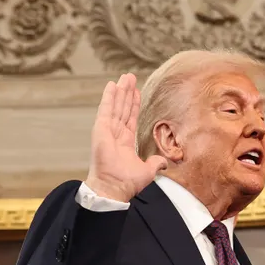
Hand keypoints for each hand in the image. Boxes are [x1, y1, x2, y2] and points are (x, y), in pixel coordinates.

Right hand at [85, 73, 166, 201]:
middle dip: (127, 92)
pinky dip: (109, 97)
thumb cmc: (127, 182)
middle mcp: (116, 133)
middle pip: (123, 108)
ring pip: (116, 105)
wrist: (115, 187)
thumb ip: (155, 163)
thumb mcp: (148, 171)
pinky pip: (106, 109)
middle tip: (130, 77)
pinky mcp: (101, 129)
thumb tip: (163, 163)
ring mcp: (108, 130)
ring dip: (120, 90)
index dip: (134, 104)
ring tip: (125, 77)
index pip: (131, 118)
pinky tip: (112, 85)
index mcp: (125, 141)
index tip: (136, 92)